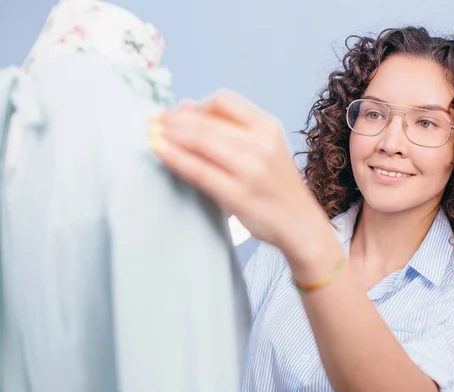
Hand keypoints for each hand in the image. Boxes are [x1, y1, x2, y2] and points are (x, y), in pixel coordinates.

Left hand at [150, 90, 327, 250]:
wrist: (300, 224)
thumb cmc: (277, 186)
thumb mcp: (267, 148)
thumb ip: (234, 129)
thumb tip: (188, 107)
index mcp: (268, 128)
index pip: (225, 102)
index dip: (196, 105)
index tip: (178, 113)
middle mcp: (261, 145)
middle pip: (207, 121)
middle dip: (174, 119)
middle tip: (152, 120)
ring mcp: (251, 170)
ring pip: (201, 142)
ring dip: (170, 134)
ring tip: (151, 133)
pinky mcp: (238, 195)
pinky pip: (199, 171)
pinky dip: (175, 158)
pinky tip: (160, 152)